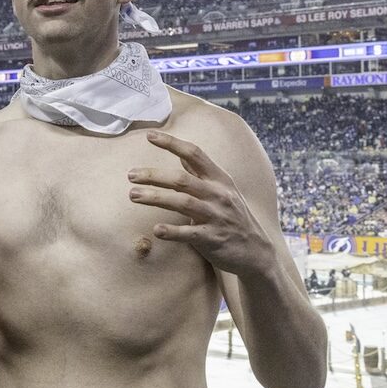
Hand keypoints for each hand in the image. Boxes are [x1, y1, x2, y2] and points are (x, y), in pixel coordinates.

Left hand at [128, 131, 272, 278]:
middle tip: (131, 175)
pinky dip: (172, 231)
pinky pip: (189, 233)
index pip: (195, 154)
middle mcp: (219, 195)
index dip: (172, 143)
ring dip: (155, 198)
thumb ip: (202, 174)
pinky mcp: (213, 239)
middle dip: (154, 176)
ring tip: (133, 195)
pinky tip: (156, 230)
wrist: (255, 252)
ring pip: (182, 203)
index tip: (149, 135)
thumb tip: (182, 156)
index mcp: (220, 179)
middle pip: (182, 179)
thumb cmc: (233, 218)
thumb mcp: (223, 191)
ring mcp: (217, 217)